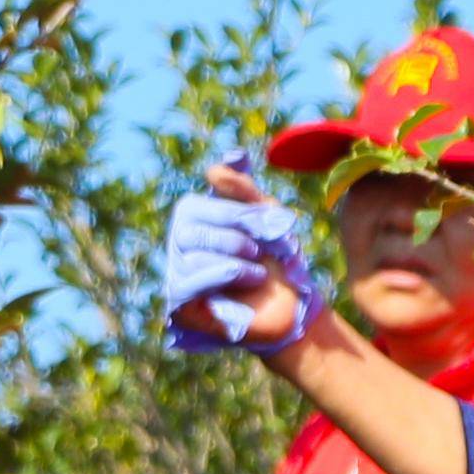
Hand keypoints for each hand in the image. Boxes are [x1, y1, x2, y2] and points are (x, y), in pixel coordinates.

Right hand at [156, 154, 321, 358]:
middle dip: (232, 237)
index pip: (193, 207)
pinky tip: (248, 281)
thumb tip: (217, 166)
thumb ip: (243, 188)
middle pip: (187, 230)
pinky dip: (221, 280)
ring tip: (259, 274)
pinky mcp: (180, 308)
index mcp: (194, 221)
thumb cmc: (278, 257)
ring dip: (234, 263)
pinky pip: (188, 286)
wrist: (294, 305)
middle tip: (260, 249)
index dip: (232, 212)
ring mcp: (178, 277)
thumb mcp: (265, 215)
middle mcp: (179, 247)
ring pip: (190, 259)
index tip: (267, 224)